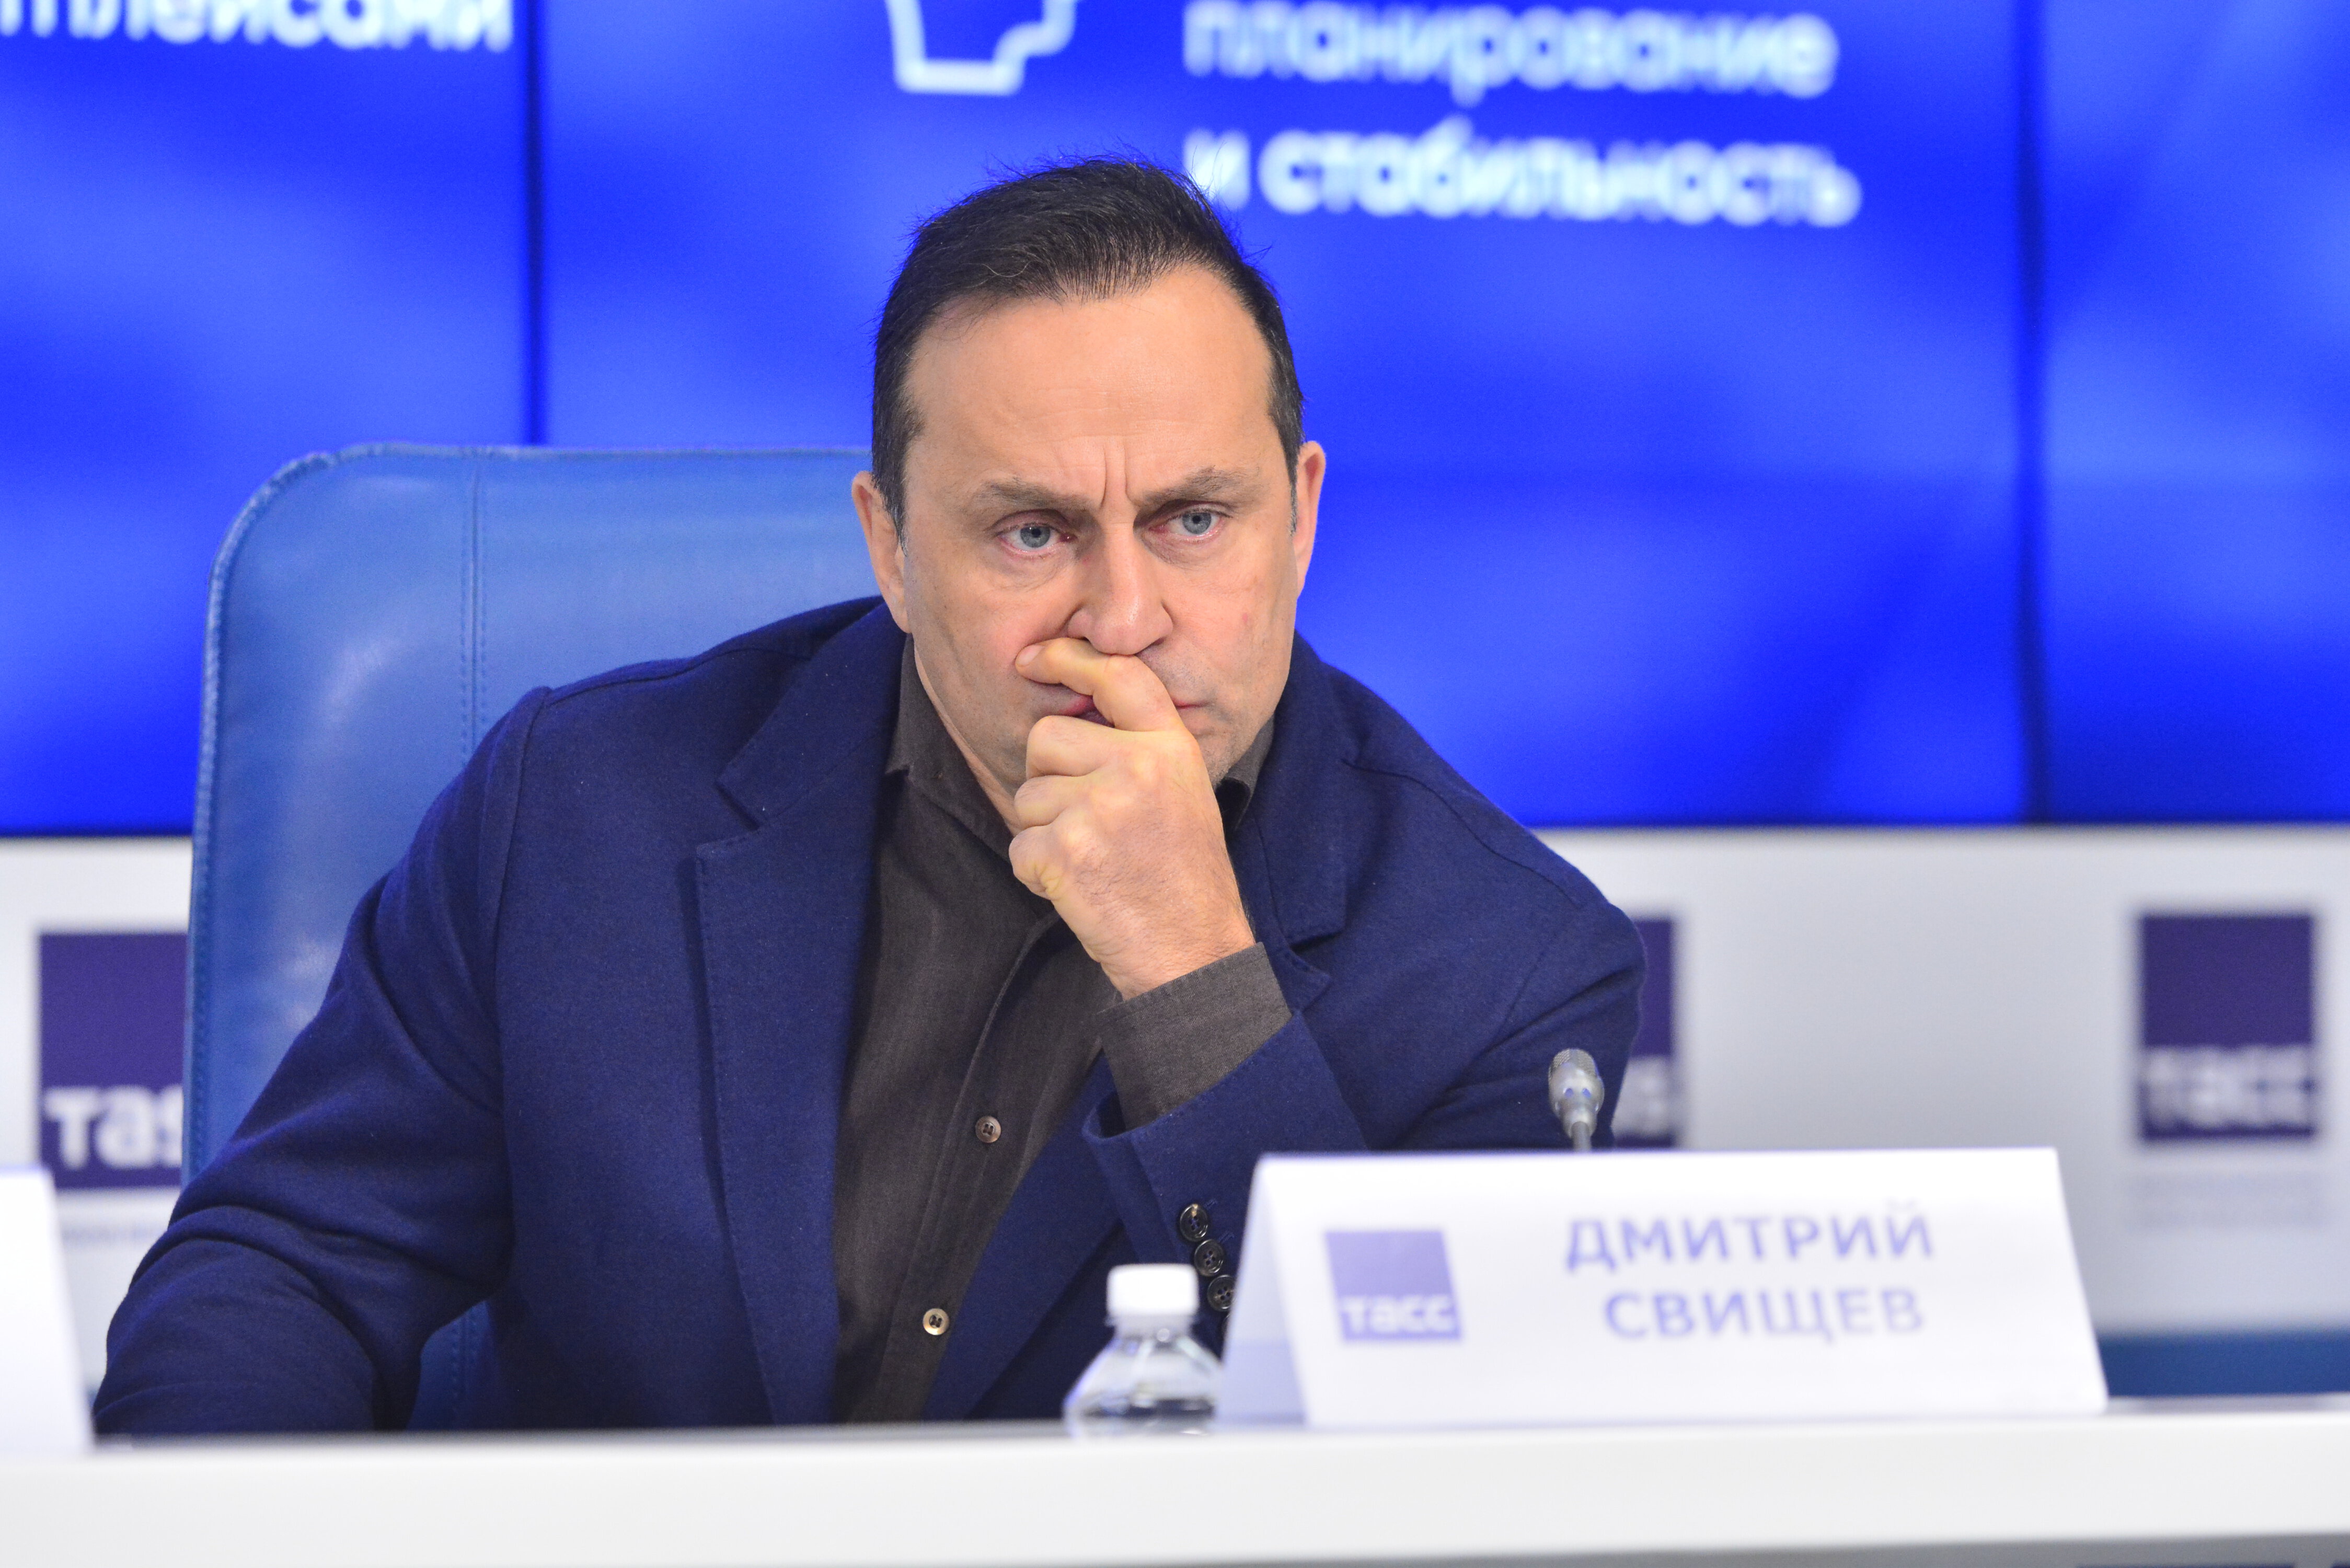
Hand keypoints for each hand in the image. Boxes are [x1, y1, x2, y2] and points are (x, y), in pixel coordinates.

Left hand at [1008, 639, 1255, 998]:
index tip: (1034, 657)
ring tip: (1092, 861)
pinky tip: (1080, 889)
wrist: (1193, 953)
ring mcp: (1100, 808)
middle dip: (1048, 776)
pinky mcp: (1066, 851)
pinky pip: (1020, 845)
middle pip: (1046, 736)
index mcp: (1171, 748)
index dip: (1069, 657)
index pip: (1119, 676)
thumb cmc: (1183, 879)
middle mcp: (1138, 767)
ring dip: (1044, 831)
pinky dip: (1037, 872)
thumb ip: (1138, 751)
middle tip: (1086, 821)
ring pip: (1028, 794)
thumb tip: (1070, 713)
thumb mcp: (1183, 795)